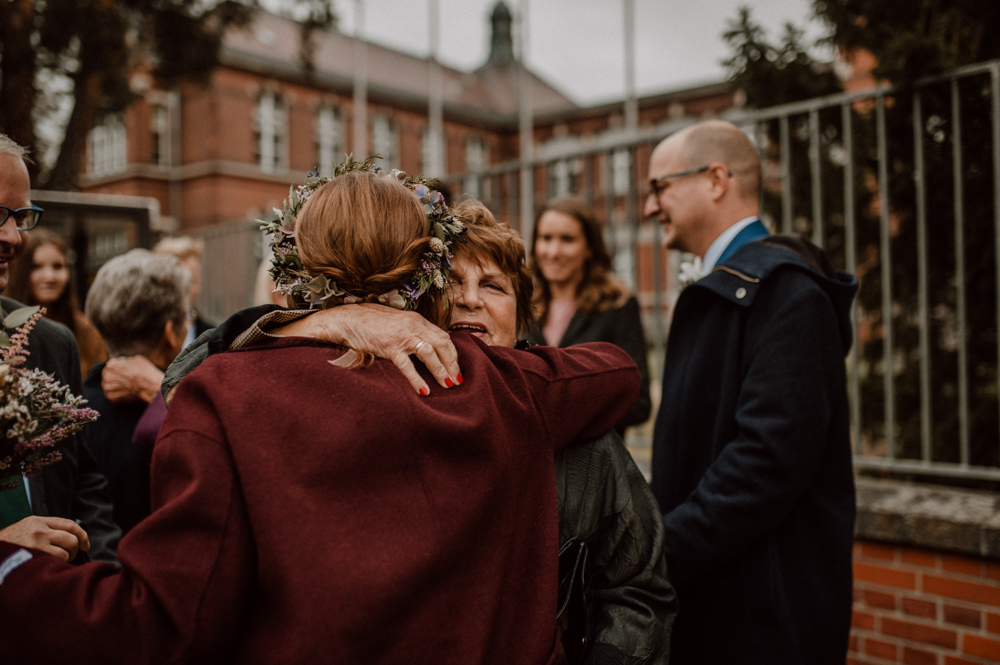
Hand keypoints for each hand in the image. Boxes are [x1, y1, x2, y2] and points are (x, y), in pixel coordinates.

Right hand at [0, 516, 89, 562]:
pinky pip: (56, 563)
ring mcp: (35, 544)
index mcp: (37, 521)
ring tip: (53, 564)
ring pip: (65, 553)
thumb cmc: (9, 546)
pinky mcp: (33, 558)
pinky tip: (48, 569)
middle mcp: (38, 530)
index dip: (81, 535)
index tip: (85, 545)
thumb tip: (71, 540)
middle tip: (69, 557)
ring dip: (64, 561)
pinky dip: (57, 567)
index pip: (69, 524)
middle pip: (71, 539)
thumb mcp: (24, 530)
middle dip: (74, 550)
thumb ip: (45, 531)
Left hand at [102, 355, 163, 404]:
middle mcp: (108, 376)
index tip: (121, 371)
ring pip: (107, 387)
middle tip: (122, 380)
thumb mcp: (138, 360)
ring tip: (123, 388)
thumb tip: (125, 363)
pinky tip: (124, 394)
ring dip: (114, 388)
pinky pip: (111, 396)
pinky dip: (117, 396)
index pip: (109, 366)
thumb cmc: (147, 373)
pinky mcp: (113, 398)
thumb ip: (127, 361)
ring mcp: (109, 388)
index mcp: (112, 365)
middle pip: (106, 377)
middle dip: (114, 378)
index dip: (117, 369)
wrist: (153, 388)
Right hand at [271, 303, 461, 395]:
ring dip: (441, 370)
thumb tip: (427, 348)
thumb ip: (412, 332)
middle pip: (442, 344)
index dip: (453, 353)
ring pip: (429, 353)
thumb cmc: (371, 323)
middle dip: (452, 363)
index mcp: (417, 320)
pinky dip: (417, 379)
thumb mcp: (397, 323)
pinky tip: (424, 391)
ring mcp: (401, 335)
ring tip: (447, 385)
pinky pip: (407, 365)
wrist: (348, 319)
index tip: (456, 368)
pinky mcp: (388, 346)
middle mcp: (413, 325)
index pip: (443, 336)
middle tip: (457, 380)